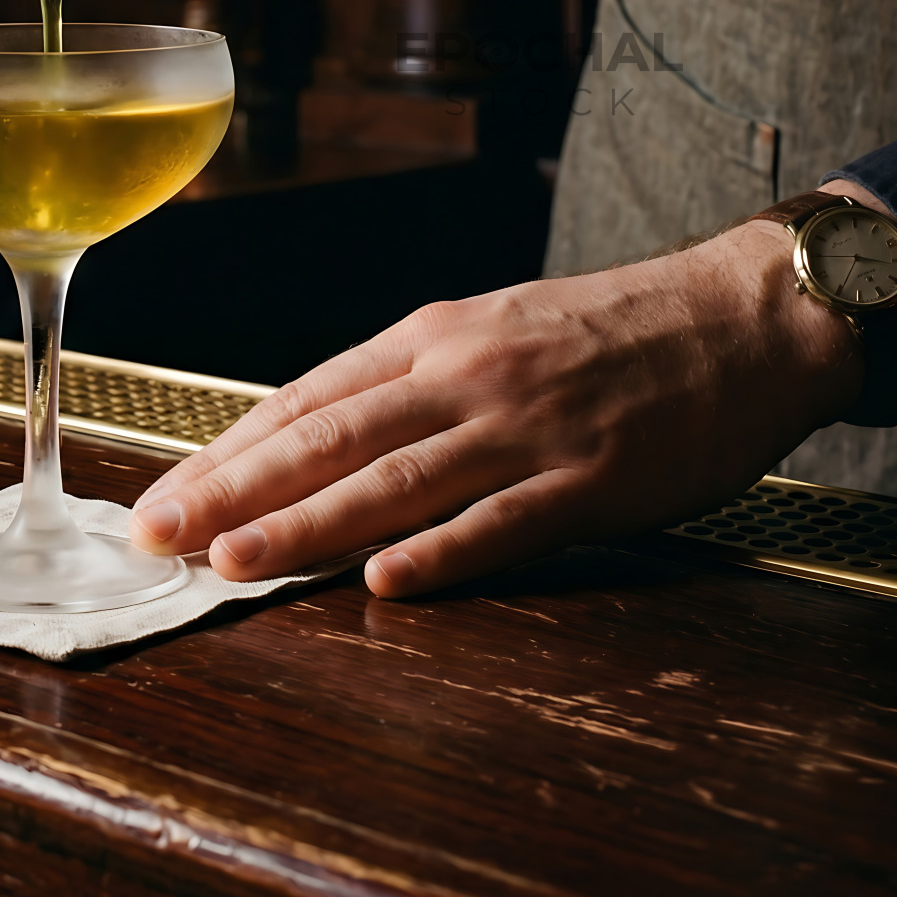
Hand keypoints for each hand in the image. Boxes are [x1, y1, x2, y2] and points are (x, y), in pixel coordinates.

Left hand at [129, 218, 865, 597]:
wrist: (738, 316)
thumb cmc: (606, 329)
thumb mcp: (490, 329)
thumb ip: (409, 381)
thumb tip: (318, 437)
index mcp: (431, 336)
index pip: (307, 397)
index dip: (229, 449)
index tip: (166, 491)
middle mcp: (464, 375)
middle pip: (329, 437)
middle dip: (233, 489)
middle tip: (158, 534)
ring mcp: (526, 428)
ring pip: (396, 480)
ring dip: (307, 525)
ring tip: (234, 560)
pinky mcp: (592, 480)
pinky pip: (503, 523)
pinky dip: (442, 553)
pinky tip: (385, 580)